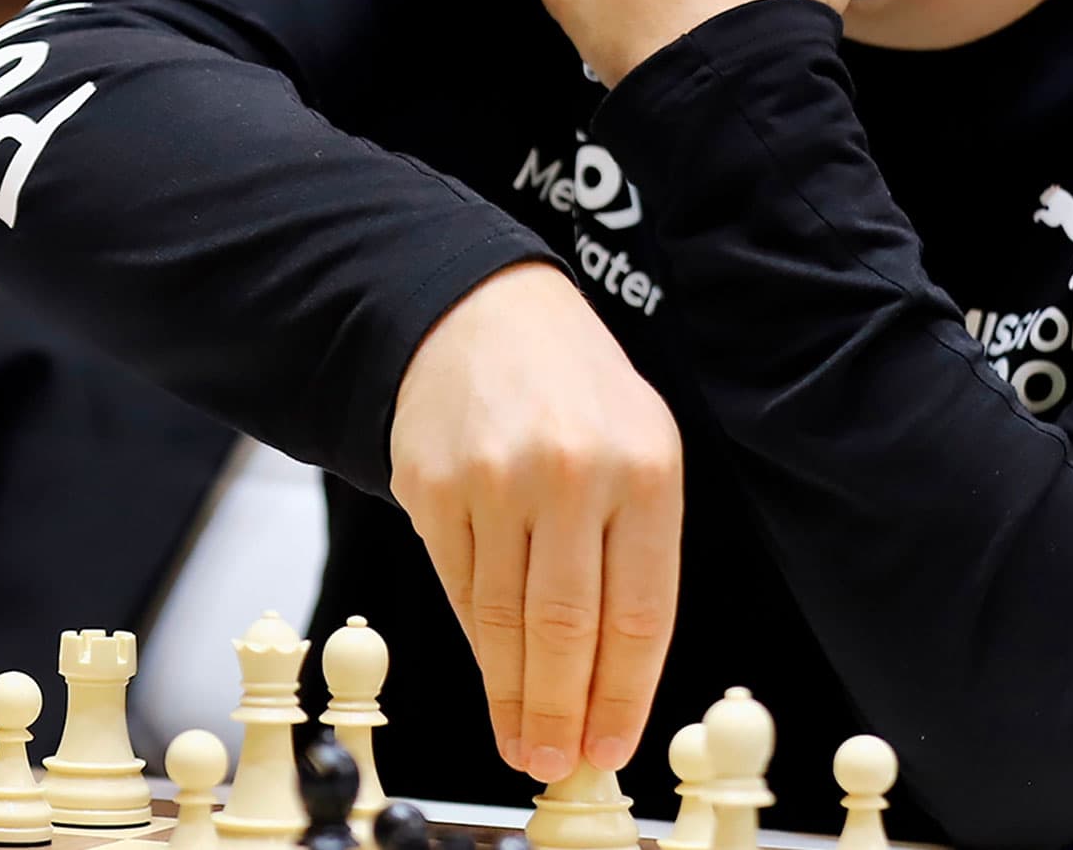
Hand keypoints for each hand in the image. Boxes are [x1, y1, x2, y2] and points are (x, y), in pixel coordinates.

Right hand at [388, 261, 683, 782]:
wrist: (481, 310)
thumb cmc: (574, 390)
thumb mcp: (640, 447)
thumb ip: (634, 551)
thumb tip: (615, 674)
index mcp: (642, 468)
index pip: (638, 614)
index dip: (622, 695)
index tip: (610, 746)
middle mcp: (568, 473)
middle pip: (565, 629)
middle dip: (559, 712)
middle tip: (553, 762)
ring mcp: (492, 479)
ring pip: (502, 618)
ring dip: (511, 692)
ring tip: (519, 738)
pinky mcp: (430, 485)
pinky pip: (456, 586)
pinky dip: (474, 640)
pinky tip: (489, 671)